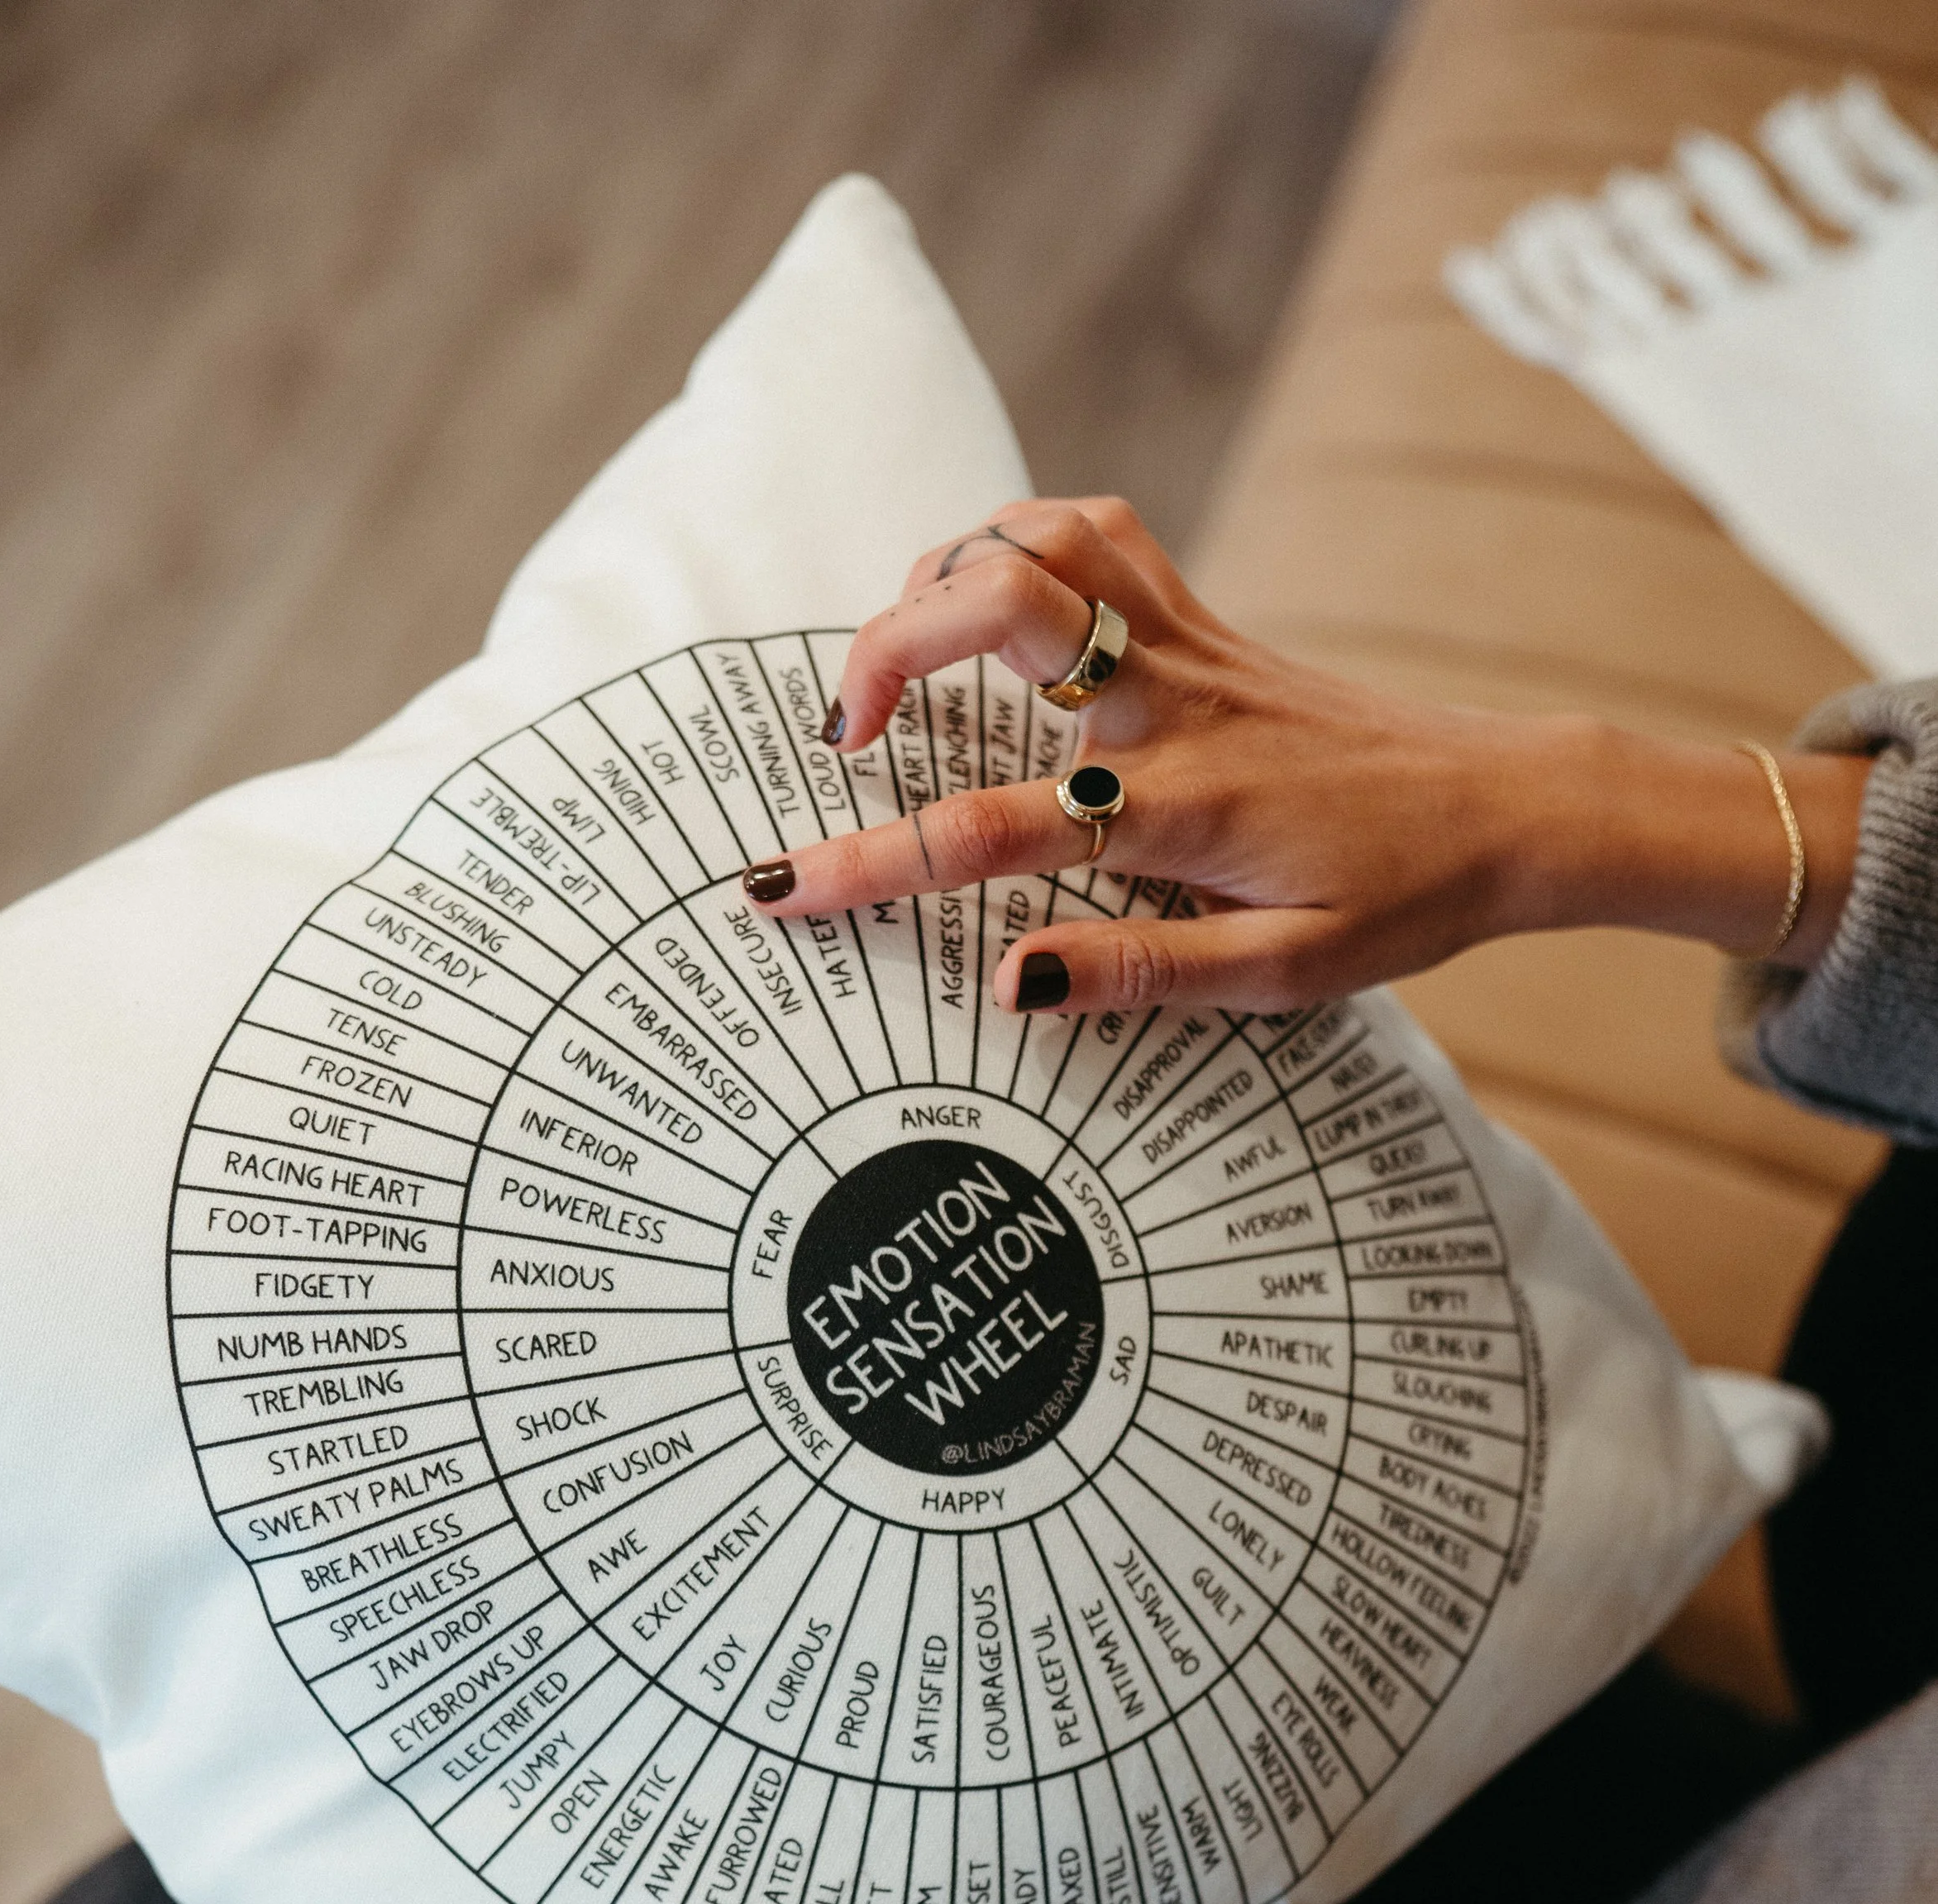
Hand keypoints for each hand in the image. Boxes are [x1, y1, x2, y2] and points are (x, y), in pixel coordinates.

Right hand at [741, 494, 1864, 1011]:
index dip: (869, 862)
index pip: (989, 833)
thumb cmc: (1399, 898)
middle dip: (887, 646)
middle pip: (1000, 603)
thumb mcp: (1280, 976)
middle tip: (838, 731)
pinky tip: (990, 604)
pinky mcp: (1207, 619)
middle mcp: (1173, 703)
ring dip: (947, 572)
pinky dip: (1020, 540)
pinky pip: (1098, 534)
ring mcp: (1190, 645)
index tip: (780, 890)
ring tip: (901, 655)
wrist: (1508, 808)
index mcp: (1178, 808)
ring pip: (1042, 535)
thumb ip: (1137, 975)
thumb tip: (1010, 986)